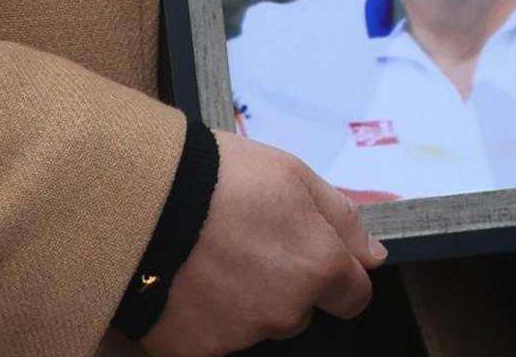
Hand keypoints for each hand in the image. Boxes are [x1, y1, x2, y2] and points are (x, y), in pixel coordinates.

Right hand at [140, 132, 384, 356]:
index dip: (337, 276)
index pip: (353, 297)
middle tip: (244, 245)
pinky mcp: (189, 350)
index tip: (312, 257)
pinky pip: (207, 339)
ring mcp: (236, 336)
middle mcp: (283, 312)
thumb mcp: (295, 176)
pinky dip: (198, 317)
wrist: (142, 200)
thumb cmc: (221, 178)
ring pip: (252, 326)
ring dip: (240, 302)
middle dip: (282, 286)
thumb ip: (342, 221)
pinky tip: (182, 281)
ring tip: (206, 258)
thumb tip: (374, 256)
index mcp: (318, 269)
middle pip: (297, 312)